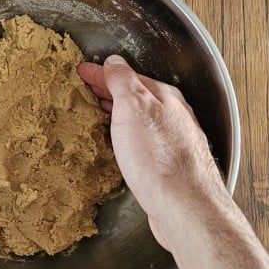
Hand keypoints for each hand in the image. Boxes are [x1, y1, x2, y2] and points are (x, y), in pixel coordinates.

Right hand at [78, 55, 227, 249]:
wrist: (184, 206)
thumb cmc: (160, 159)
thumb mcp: (134, 108)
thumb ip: (124, 82)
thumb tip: (114, 63)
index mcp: (164, 97)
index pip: (127, 76)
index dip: (102, 72)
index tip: (84, 71)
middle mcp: (172, 117)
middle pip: (137, 96)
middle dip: (111, 90)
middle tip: (89, 87)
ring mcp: (172, 141)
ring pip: (141, 118)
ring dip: (119, 112)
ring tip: (100, 111)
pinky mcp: (168, 166)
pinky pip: (143, 140)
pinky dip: (127, 134)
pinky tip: (120, 143)